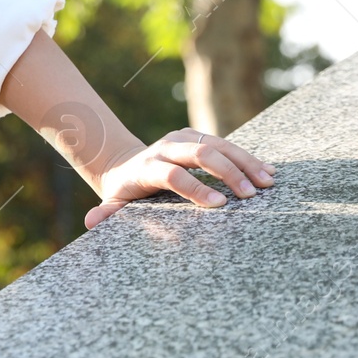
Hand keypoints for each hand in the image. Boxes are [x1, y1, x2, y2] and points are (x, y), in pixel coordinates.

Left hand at [84, 128, 276, 227]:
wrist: (126, 162)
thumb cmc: (125, 190)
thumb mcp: (113, 202)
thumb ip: (106, 213)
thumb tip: (90, 222)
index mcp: (148, 165)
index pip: (174, 175)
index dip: (196, 189)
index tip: (220, 205)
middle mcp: (167, 147)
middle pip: (201, 153)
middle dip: (228, 173)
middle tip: (250, 195)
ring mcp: (183, 137)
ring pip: (218, 144)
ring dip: (244, 163)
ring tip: (267, 182)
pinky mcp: (198, 135)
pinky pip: (226, 144)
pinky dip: (247, 157)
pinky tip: (266, 171)